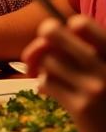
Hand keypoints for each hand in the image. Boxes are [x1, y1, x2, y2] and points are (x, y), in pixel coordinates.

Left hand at [22, 15, 105, 131]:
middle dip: (39, 43)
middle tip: (38, 55)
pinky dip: (44, 85)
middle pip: (52, 32)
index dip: (65, 27)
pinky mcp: (82, 108)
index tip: (64, 38)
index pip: (81, 23)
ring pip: (47, 60)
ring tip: (53, 80)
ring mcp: (94, 87)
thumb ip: (92, 55)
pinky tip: (51, 92)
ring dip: (43, 70)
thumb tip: (50, 34)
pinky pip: (47, 82)